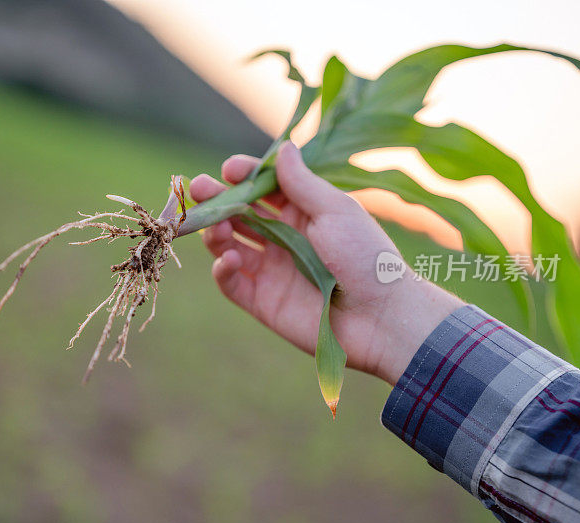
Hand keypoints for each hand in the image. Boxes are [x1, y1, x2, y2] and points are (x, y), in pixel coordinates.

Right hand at [189, 142, 462, 384]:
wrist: (380, 317)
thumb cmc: (366, 257)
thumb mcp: (334, 211)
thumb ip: (301, 183)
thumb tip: (283, 147)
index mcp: (303, 213)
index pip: (264, 188)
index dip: (244, 176)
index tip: (229, 169)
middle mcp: (283, 239)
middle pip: (239, 214)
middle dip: (217, 200)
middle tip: (199, 189)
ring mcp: (270, 270)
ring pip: (229, 245)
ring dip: (216, 232)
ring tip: (216, 226)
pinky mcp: (262, 301)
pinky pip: (231, 282)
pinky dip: (222, 269)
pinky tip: (228, 258)